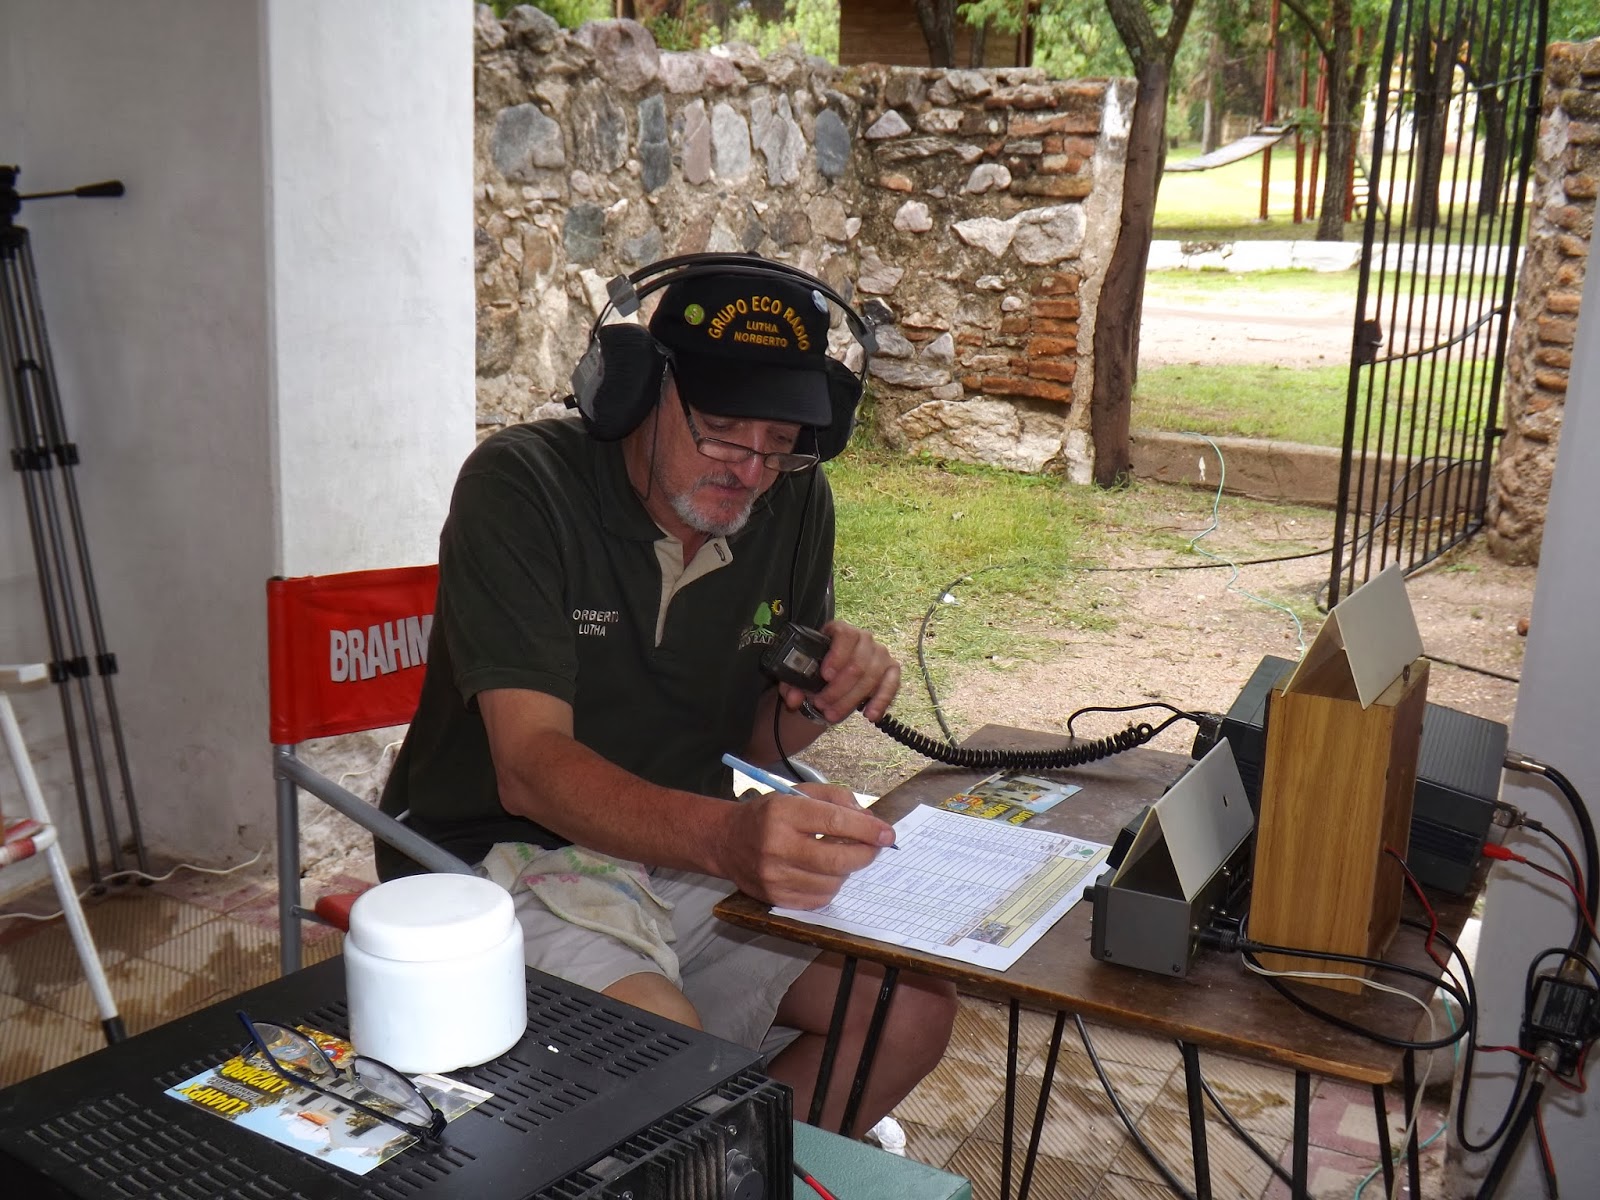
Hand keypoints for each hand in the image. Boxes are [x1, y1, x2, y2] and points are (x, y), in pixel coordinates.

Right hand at [719, 785, 895, 909]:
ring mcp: (774, 877)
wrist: (726, 841)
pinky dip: (830, 886)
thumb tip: (869, 820)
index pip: (834, 822)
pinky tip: (825, 873)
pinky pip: (819, 899)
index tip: (887, 833)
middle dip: (865, 854)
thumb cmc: (768, 815)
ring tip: (841, 856)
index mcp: (782, 813)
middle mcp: (776, 846)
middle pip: (837, 859)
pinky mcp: (775, 898)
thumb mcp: (798, 793)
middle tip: (874, 847)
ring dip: (846, 871)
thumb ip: (836, 799)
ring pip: (832, 882)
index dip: (867, 829)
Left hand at [780, 619, 899, 725]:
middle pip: (857, 663)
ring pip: (871, 677)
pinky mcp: (892, 671)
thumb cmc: (817, 670)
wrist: (833, 678)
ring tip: (832, 715)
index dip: (837, 655)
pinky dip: (881, 701)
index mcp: (840, 630)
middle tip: (821, 704)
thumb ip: (791, 684)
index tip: (825, 675)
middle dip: (838, 689)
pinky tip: (869, 715)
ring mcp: (880, 654)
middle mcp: (864, 639)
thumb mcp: (800, 674)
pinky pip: (892, 685)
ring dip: (851, 700)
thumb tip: (793, 698)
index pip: (845, 635)